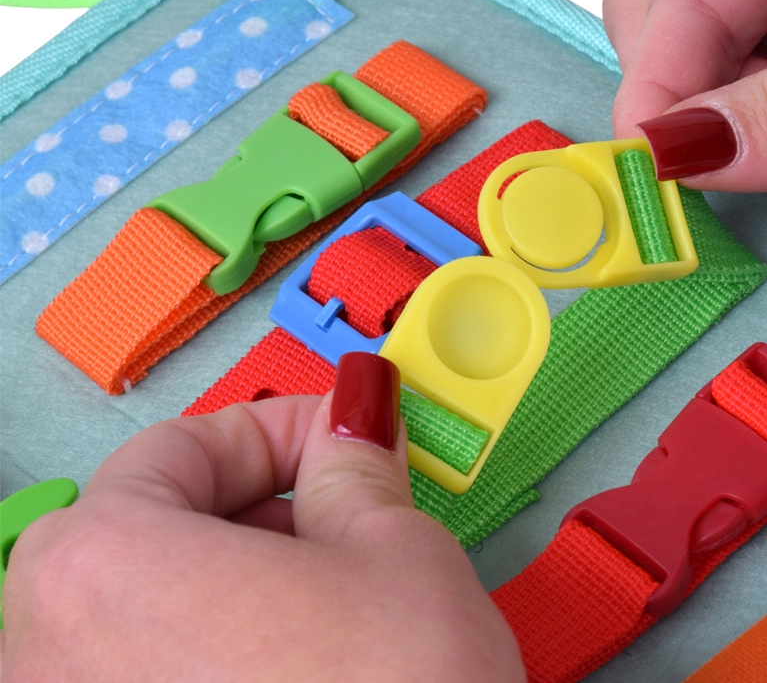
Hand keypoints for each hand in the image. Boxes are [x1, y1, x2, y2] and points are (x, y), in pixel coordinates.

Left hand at [0, 353, 523, 681]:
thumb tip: (352, 431)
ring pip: (157, 612)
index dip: (284, 429)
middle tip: (349, 511)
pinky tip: (304, 670)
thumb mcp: (396, 553)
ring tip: (339, 602)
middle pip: (157, 528)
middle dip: (266, 508)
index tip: (340, 436)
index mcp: (100, 564)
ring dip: (248, 584)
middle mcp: (51, 656)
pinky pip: (157, 679)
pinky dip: (224, 658)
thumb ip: (356, 468)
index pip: (184, 445)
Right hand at [604, 0, 766, 189]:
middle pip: (663, 25)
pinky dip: (739, 162)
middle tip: (699, 181)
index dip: (658, 84)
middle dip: (670, 104)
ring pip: (695, 79)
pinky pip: (742, 121)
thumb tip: (685, 147)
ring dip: (702, 139)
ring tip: (754, 177)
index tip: (654, 173)